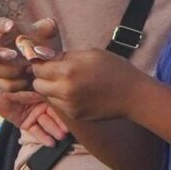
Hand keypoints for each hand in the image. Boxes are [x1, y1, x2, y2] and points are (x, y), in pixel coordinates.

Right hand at [0, 16, 55, 96]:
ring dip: (12, 70)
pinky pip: (6, 85)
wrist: (46, 66)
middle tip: (13, 54)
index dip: (2, 26)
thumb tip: (47, 26)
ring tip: (28, 69)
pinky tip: (30, 79)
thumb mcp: (48, 35)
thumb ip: (48, 27)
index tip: (11, 26)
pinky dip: (19, 83)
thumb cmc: (43, 44)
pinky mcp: (1, 82)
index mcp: (5, 32)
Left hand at [27, 47, 142, 124]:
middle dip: (43, 77)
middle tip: (56, 72)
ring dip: (51, 88)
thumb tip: (42, 54)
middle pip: (38, 84)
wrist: (133, 95)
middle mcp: (64, 91)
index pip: (38, 68)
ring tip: (68, 82)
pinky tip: (77, 92)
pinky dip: (62, 98)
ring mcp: (69, 106)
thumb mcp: (90, 54)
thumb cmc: (114, 69)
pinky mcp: (74, 115)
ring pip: (47, 96)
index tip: (46, 60)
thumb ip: (65, 56)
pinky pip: (58, 105)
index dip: (41, 63)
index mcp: (68, 71)